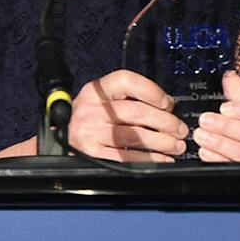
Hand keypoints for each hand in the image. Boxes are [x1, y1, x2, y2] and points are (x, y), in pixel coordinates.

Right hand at [66, 69, 188, 161]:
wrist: (59, 140)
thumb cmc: (88, 119)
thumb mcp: (101, 101)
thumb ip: (130, 99)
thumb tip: (166, 106)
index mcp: (96, 91)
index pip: (126, 81)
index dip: (151, 91)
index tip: (168, 103)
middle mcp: (91, 109)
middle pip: (136, 111)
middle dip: (165, 122)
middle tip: (180, 129)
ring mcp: (90, 132)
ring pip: (134, 135)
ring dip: (162, 142)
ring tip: (177, 146)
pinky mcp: (92, 153)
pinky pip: (126, 157)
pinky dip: (149, 159)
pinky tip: (162, 159)